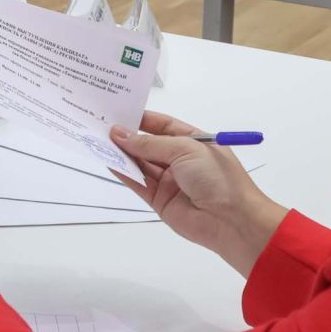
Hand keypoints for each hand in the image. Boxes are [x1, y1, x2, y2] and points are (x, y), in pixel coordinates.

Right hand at [110, 112, 288, 276]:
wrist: (232, 221)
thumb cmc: (216, 177)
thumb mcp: (185, 149)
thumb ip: (149, 144)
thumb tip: (119, 134)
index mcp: (193, 142)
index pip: (163, 126)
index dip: (141, 119)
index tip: (117, 110)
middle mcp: (180, 160)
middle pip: (148, 145)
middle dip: (127, 136)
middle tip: (101, 124)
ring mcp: (170, 181)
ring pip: (140, 163)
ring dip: (122, 153)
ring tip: (98, 140)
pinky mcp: (159, 200)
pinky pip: (138, 183)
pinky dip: (123, 173)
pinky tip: (109, 161)